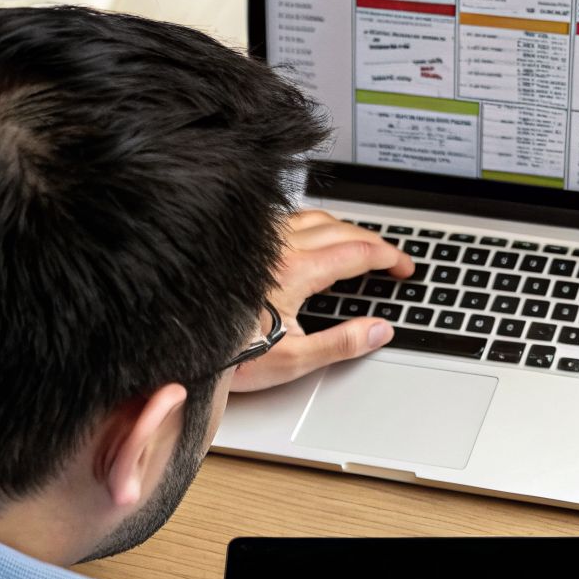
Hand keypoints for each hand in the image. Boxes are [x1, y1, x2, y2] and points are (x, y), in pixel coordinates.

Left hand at [226, 211, 413, 392]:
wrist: (175, 345)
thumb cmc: (224, 355)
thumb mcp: (292, 360)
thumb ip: (342, 343)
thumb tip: (378, 331)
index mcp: (295, 272)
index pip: (357, 252)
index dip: (388, 257)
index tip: (403, 267)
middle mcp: (276, 249)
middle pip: (340, 229)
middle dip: (373, 241)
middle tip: (390, 258)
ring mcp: (257, 243)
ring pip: (312, 218)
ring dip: (342, 228)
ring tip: (357, 244)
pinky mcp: (239, 246)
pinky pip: (285, 221)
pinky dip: (310, 225)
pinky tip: (309, 238)